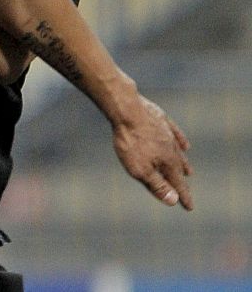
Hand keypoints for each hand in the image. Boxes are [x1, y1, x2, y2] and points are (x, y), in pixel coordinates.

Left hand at [111, 93, 192, 208]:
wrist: (128, 110)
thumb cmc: (131, 142)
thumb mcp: (140, 169)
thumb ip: (157, 185)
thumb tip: (174, 201)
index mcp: (168, 163)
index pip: (178, 185)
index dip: (183, 197)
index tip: (190, 208)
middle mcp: (172, 150)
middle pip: (179, 169)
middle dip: (181, 181)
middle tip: (185, 191)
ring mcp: (168, 134)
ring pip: (179, 153)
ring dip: (183, 163)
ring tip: (189, 171)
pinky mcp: (162, 121)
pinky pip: (176, 134)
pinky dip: (181, 141)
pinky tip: (184, 144)